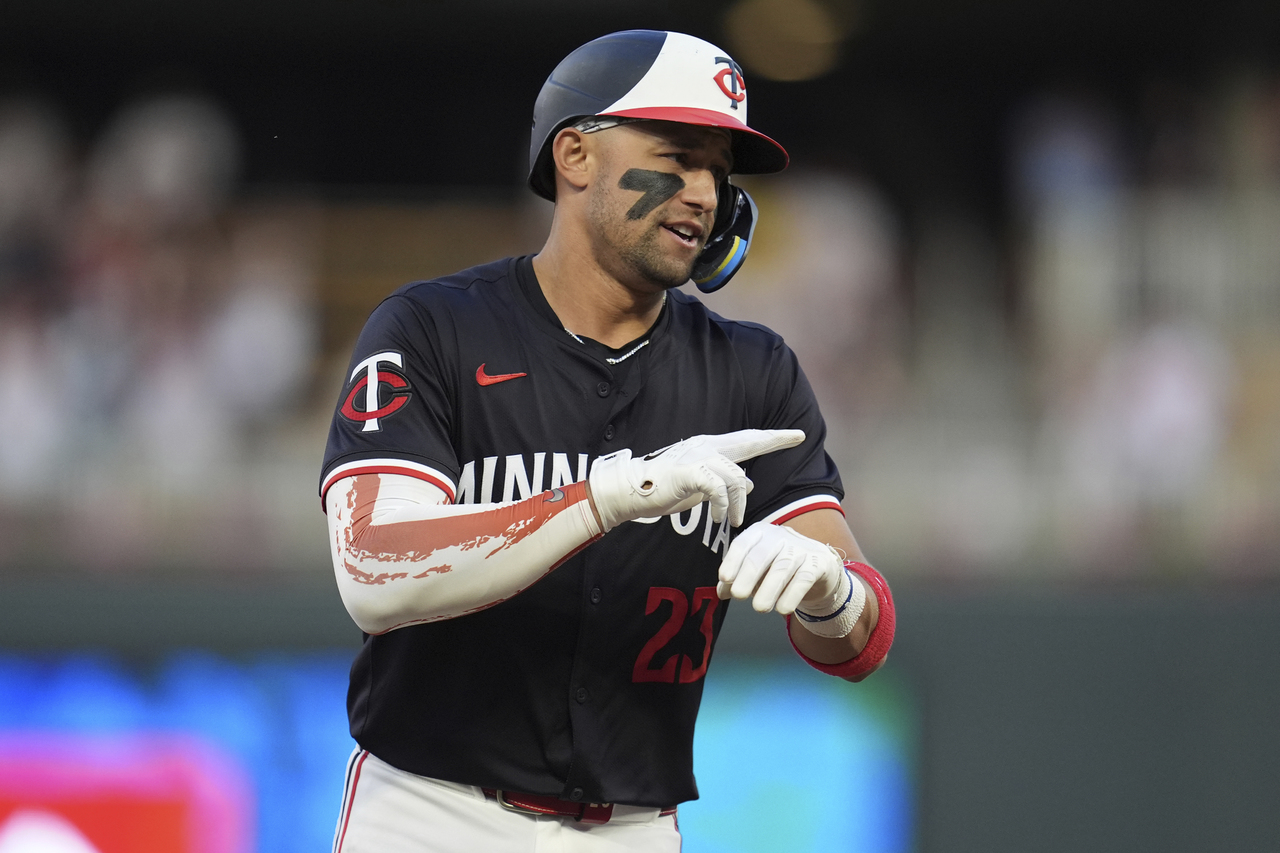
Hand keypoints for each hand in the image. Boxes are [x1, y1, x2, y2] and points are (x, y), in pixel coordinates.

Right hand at [587, 429, 803, 532]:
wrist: (633, 492)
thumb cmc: (666, 489)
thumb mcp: (703, 488)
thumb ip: (725, 484)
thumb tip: (749, 484)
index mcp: (711, 448)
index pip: (747, 440)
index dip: (772, 438)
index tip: (796, 435)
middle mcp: (707, 446)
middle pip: (748, 440)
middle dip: (774, 438)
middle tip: (797, 437)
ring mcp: (698, 457)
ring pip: (736, 476)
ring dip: (739, 504)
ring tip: (732, 521)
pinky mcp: (690, 472)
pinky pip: (718, 487)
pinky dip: (723, 505)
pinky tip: (720, 518)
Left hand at [717, 522, 858, 625]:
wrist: (818, 566)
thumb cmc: (778, 566)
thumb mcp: (756, 569)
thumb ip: (737, 578)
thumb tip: (722, 591)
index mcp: (759, 534)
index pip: (742, 544)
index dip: (732, 561)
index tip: (724, 578)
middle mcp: (779, 537)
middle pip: (761, 555)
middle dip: (748, 576)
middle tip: (738, 595)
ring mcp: (800, 549)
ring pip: (782, 568)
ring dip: (769, 590)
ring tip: (760, 608)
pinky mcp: (818, 564)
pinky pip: (803, 580)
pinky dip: (791, 596)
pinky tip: (783, 609)